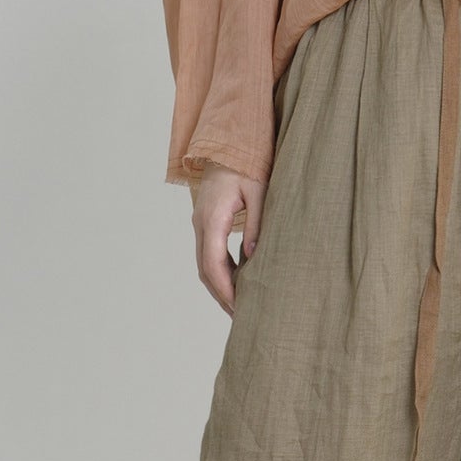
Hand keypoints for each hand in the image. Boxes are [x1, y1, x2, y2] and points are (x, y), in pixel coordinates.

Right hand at [193, 163, 268, 316]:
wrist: (227, 143)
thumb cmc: (247, 163)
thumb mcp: (259, 191)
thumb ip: (256, 224)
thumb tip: (253, 256)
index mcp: (212, 217)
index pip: (213, 263)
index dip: (225, 289)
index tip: (238, 308)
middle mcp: (201, 224)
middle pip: (205, 270)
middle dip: (222, 295)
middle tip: (241, 317)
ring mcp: (200, 224)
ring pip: (205, 264)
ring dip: (220, 286)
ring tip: (239, 306)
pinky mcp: (206, 223)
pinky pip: (209, 254)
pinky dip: (221, 272)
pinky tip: (237, 283)